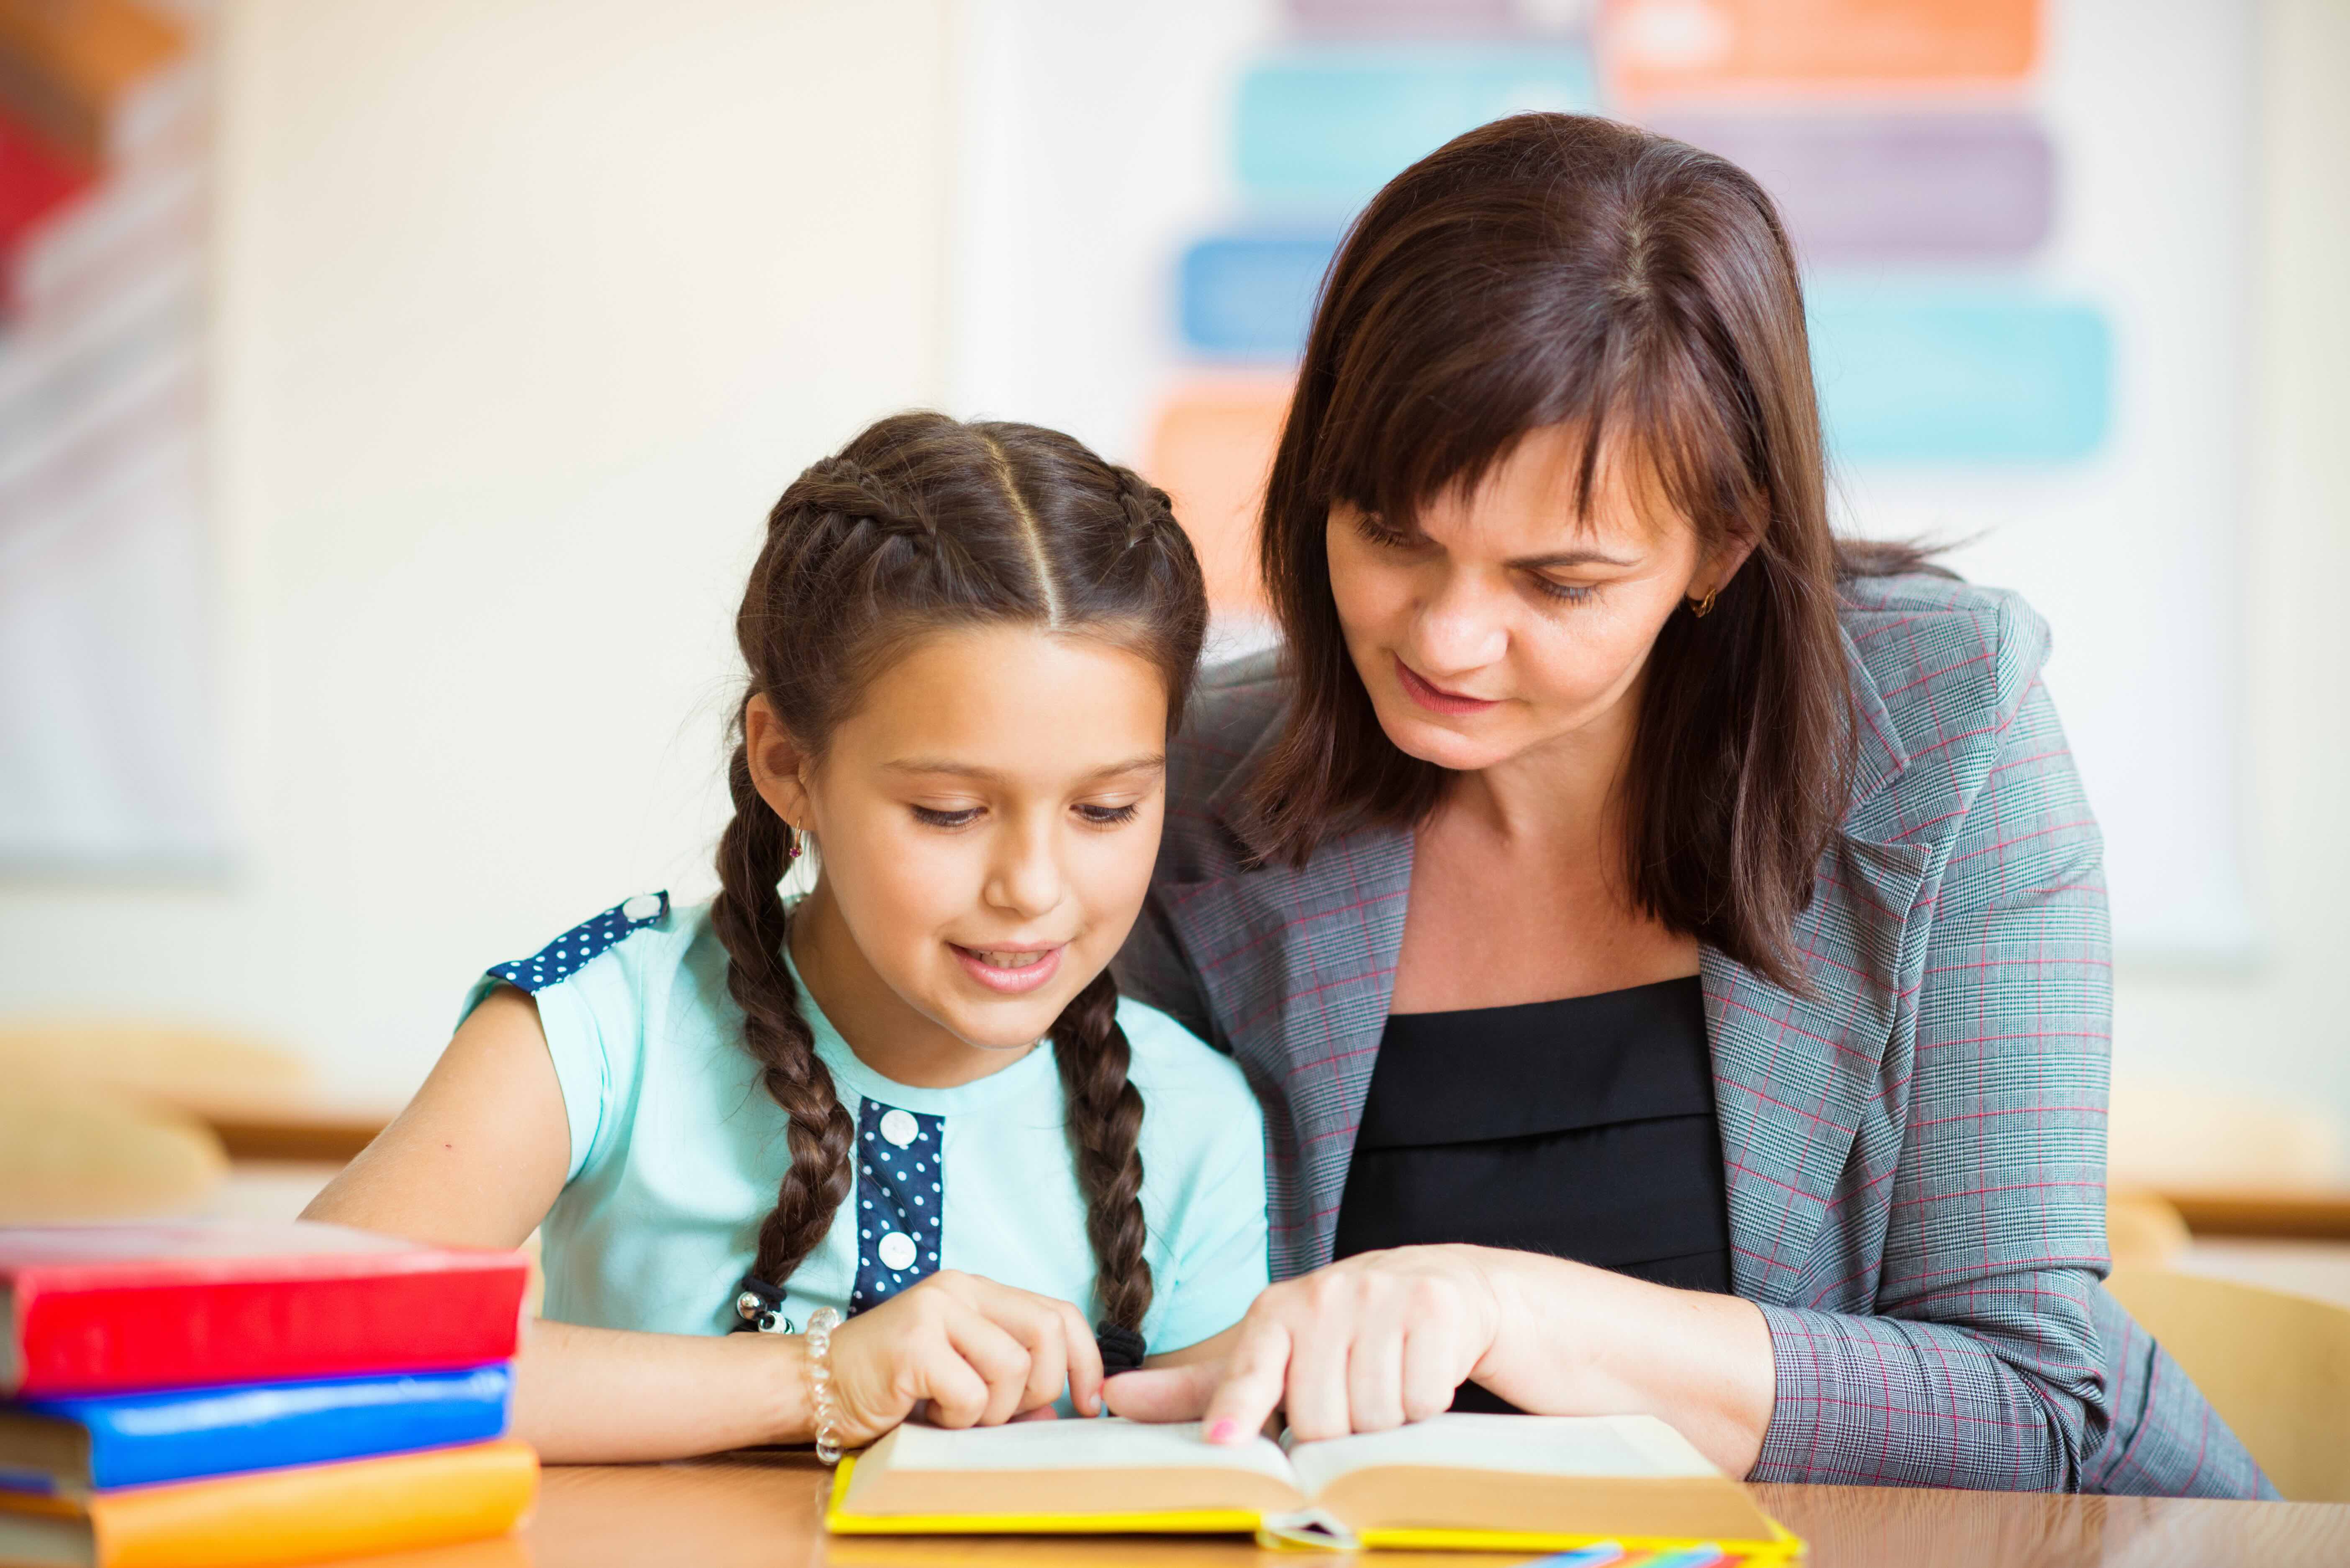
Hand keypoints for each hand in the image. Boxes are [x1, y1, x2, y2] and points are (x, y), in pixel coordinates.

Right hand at [825, 1271, 1104, 1446]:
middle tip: (1002, 1413)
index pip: (1059, 1312)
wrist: (815, 1385)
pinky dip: (957, 1420)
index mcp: (978, 1290)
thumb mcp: (964, 1374)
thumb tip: (1062, 1407)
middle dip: (1040, 1389)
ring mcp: (935, 1311)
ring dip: (991, 1411)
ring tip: (952, 1410)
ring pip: (1013, 1369)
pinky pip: (972, 1396)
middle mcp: (959, 1289)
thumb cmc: (892, 1385)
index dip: (1086, 1360)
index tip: (1089, 1405)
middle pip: (1047, 1333)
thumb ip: (1013, 1381)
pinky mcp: (914, 1345)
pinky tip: (927, 1413)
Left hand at [1104, 1246, 1502, 1442]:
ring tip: (1386, 1383)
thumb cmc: (1345, 1334)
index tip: (1224, 1441)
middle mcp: (1323, 1295)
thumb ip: (1201, 1387)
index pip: (1249, 1368)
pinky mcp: (1433, 1308)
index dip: (1237, 1409)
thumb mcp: (1275, 1355)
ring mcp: (1380, 1297)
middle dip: (1339, 1430)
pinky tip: (1420, 1372)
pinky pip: (1420, 1401)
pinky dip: (1424, 1405)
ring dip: (1384, 1420)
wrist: (1441, 1287)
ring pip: (1372, 1416)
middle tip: (1352, 1398)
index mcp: (1276, 1311)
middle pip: (1319, 1418)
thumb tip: (1114, 1396)